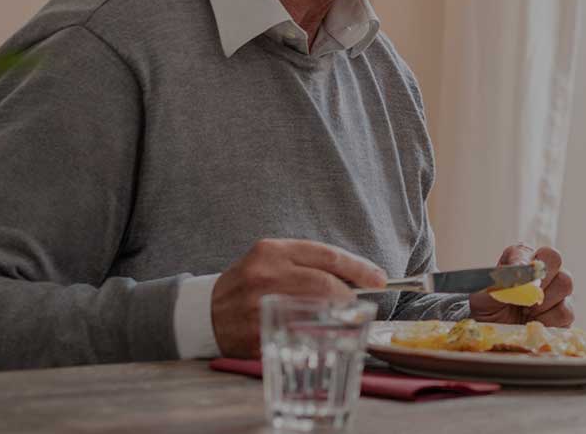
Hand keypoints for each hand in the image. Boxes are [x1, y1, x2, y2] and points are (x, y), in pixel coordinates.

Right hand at [211, 239, 387, 357]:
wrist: (205, 312)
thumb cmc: (249, 284)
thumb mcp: (271, 261)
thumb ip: (308, 264)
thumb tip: (357, 277)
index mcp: (272, 251)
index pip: (327, 256)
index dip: (359, 268)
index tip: (379, 278)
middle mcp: (265, 274)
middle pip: (325, 284)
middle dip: (350, 295)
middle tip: (358, 303)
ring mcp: (260, 305)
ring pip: (317, 310)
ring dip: (338, 315)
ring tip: (340, 316)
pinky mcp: (258, 333)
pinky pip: (300, 334)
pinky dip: (319, 333)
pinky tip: (322, 332)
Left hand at [468, 245, 574, 325]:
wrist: (488, 331)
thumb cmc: (485, 308)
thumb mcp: (483, 294)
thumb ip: (501, 284)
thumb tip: (523, 282)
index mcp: (522, 258)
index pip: (532, 248)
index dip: (526, 264)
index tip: (515, 280)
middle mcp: (542, 270)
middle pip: (556, 259)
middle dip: (539, 280)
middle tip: (524, 298)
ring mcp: (556, 291)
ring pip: (565, 283)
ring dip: (544, 301)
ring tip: (525, 311)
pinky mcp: (564, 314)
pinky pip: (566, 312)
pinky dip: (548, 320)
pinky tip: (534, 322)